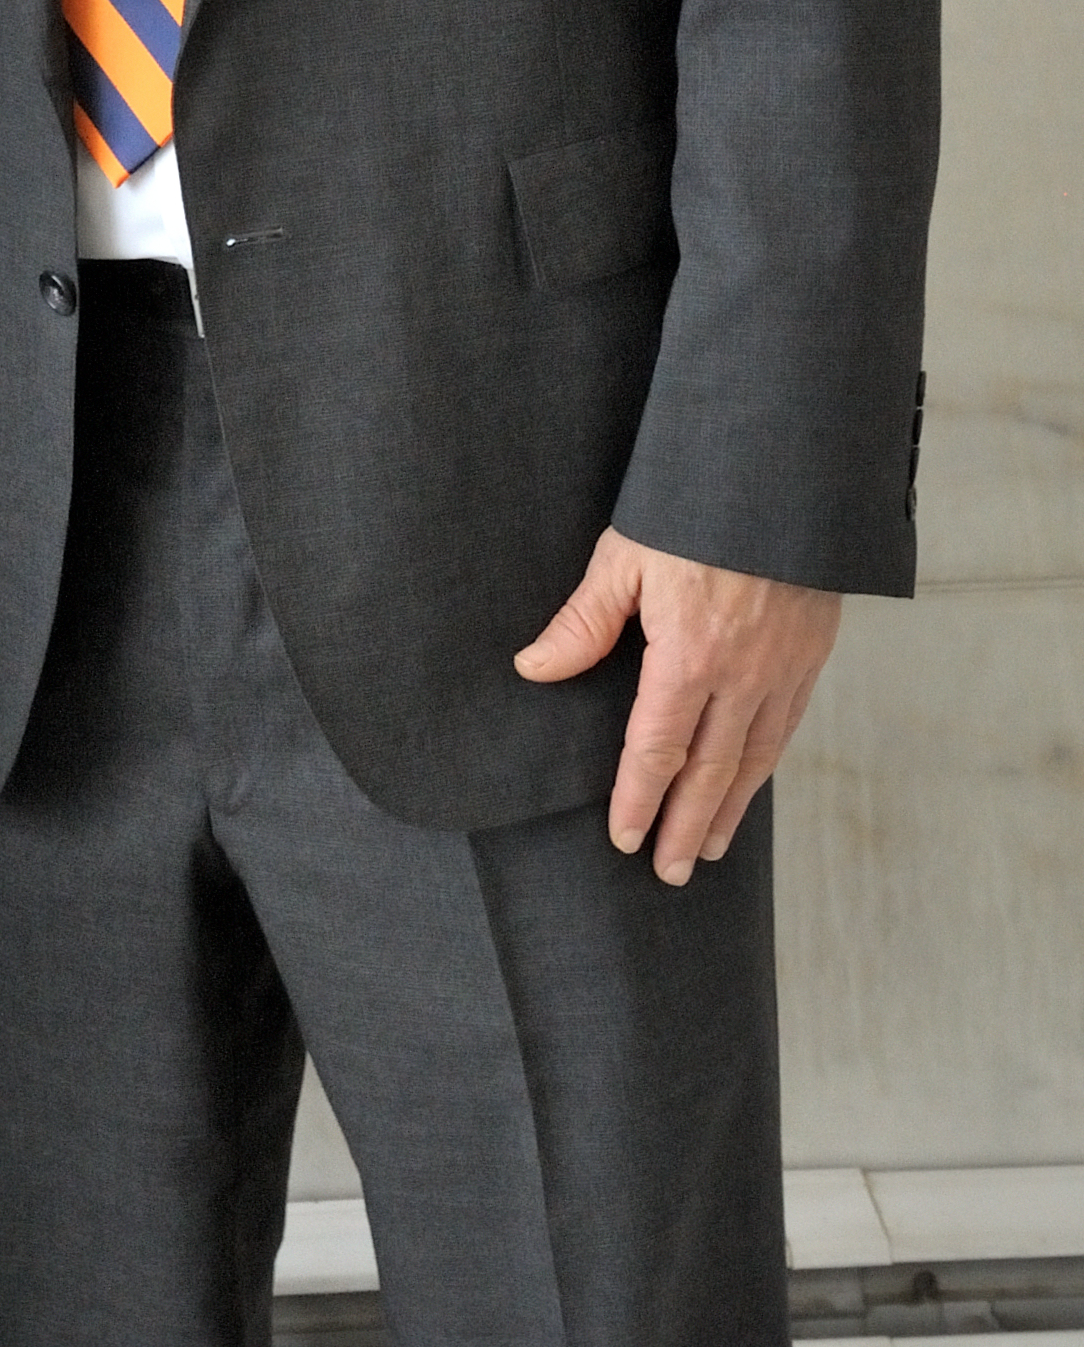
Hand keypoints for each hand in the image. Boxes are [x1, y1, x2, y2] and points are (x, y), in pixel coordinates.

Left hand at [515, 526, 839, 884]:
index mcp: (690, 654)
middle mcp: (743, 674)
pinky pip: (786, 727)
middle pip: (710, 771)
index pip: (658, 748)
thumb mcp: (625, 556)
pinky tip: (751, 784)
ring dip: (729, 810)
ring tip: (709, 848)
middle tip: (670, 873)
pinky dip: (766, 766)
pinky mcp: (811, 654)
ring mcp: (784, 668)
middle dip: (686, 827)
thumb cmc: (692, 509)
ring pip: (755, 759)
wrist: (781, 473)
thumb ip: (583, 622)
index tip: (626, 837)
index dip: (640, 798)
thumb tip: (534, 670)